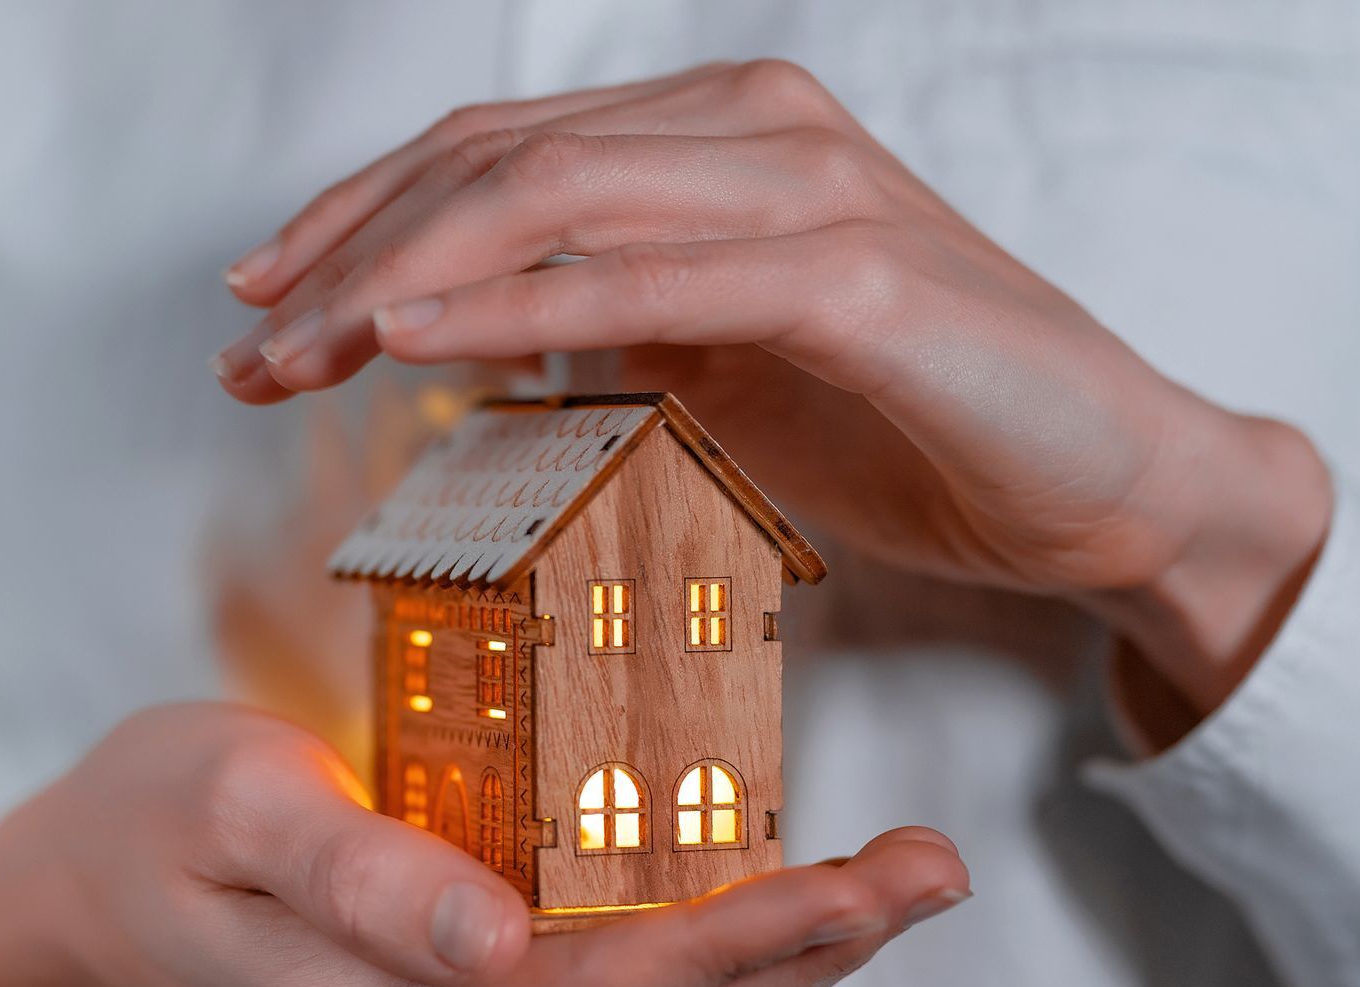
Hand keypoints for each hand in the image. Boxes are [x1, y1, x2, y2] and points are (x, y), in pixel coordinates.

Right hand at [0, 703, 968, 986]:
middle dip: (809, 949)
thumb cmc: (160, 818)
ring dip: (785, 964)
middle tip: (933, 870)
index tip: (865, 879)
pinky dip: (712, 968)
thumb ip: (353, 873)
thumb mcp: (233, 802)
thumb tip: (487, 941)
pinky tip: (785, 915)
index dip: (746, 938)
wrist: (98, 895)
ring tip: (898, 887)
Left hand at [212, 60, 1330, 724]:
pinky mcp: (855, 276)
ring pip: (551, 199)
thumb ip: (619, 325)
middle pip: (496, 162)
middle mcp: (755, 129)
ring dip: (397, 278)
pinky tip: (414, 347)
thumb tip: (475, 335)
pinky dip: (516, 309)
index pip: (499, 156)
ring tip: (294, 356)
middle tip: (249, 348)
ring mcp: (806, 189)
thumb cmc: (921, 428)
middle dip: (347, 253)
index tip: (264, 308)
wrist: (1111, 486)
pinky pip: (650, 281)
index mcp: (720, 138)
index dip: (361, 222)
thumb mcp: (733, 368)